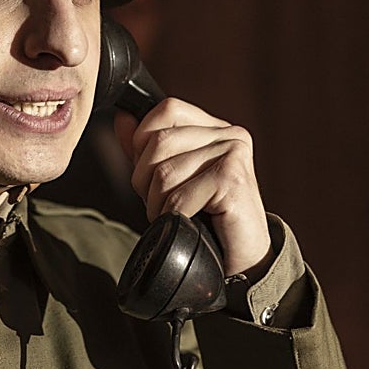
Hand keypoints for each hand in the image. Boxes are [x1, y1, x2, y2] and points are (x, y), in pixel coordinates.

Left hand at [114, 98, 272, 276]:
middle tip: (160, 203)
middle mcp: (230, 135)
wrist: (245, 259)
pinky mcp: (233, 180)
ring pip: (165, 172)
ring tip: (173, 215)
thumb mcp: (169, 178)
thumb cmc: (206, 218)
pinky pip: (179, 197)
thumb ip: (145, 148)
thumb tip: (122, 118)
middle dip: (144, 179)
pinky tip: (186, 224)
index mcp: (215, 128)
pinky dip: (173, 216)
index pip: (167, 109)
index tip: (149, 173)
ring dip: (157, 203)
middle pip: (159, 141)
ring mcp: (234, 155)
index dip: (144, 140)